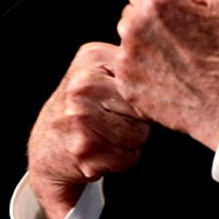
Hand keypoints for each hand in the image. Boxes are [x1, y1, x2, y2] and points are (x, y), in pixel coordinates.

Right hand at [27, 42, 149, 218]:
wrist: (46, 148)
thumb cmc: (83, 108)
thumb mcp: (98, 70)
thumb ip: (130, 64)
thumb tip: (173, 74)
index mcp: (91, 57)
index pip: (144, 78)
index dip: (141, 95)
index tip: (122, 99)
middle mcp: (83, 84)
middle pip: (144, 107)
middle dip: (136, 120)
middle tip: (110, 120)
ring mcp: (82, 117)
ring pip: (139, 135)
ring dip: (129, 142)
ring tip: (105, 135)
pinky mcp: (84, 149)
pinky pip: (128, 158)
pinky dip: (119, 161)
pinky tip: (100, 151)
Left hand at [115, 0, 218, 150]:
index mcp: (159, 2)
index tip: (173, 13)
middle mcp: (135, 26)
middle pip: (132, 13)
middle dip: (150, 21)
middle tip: (179, 41)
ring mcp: (127, 58)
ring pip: (128, 42)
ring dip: (145, 47)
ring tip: (176, 63)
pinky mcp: (126, 85)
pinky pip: (127, 69)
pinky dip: (142, 73)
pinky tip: (168, 80)